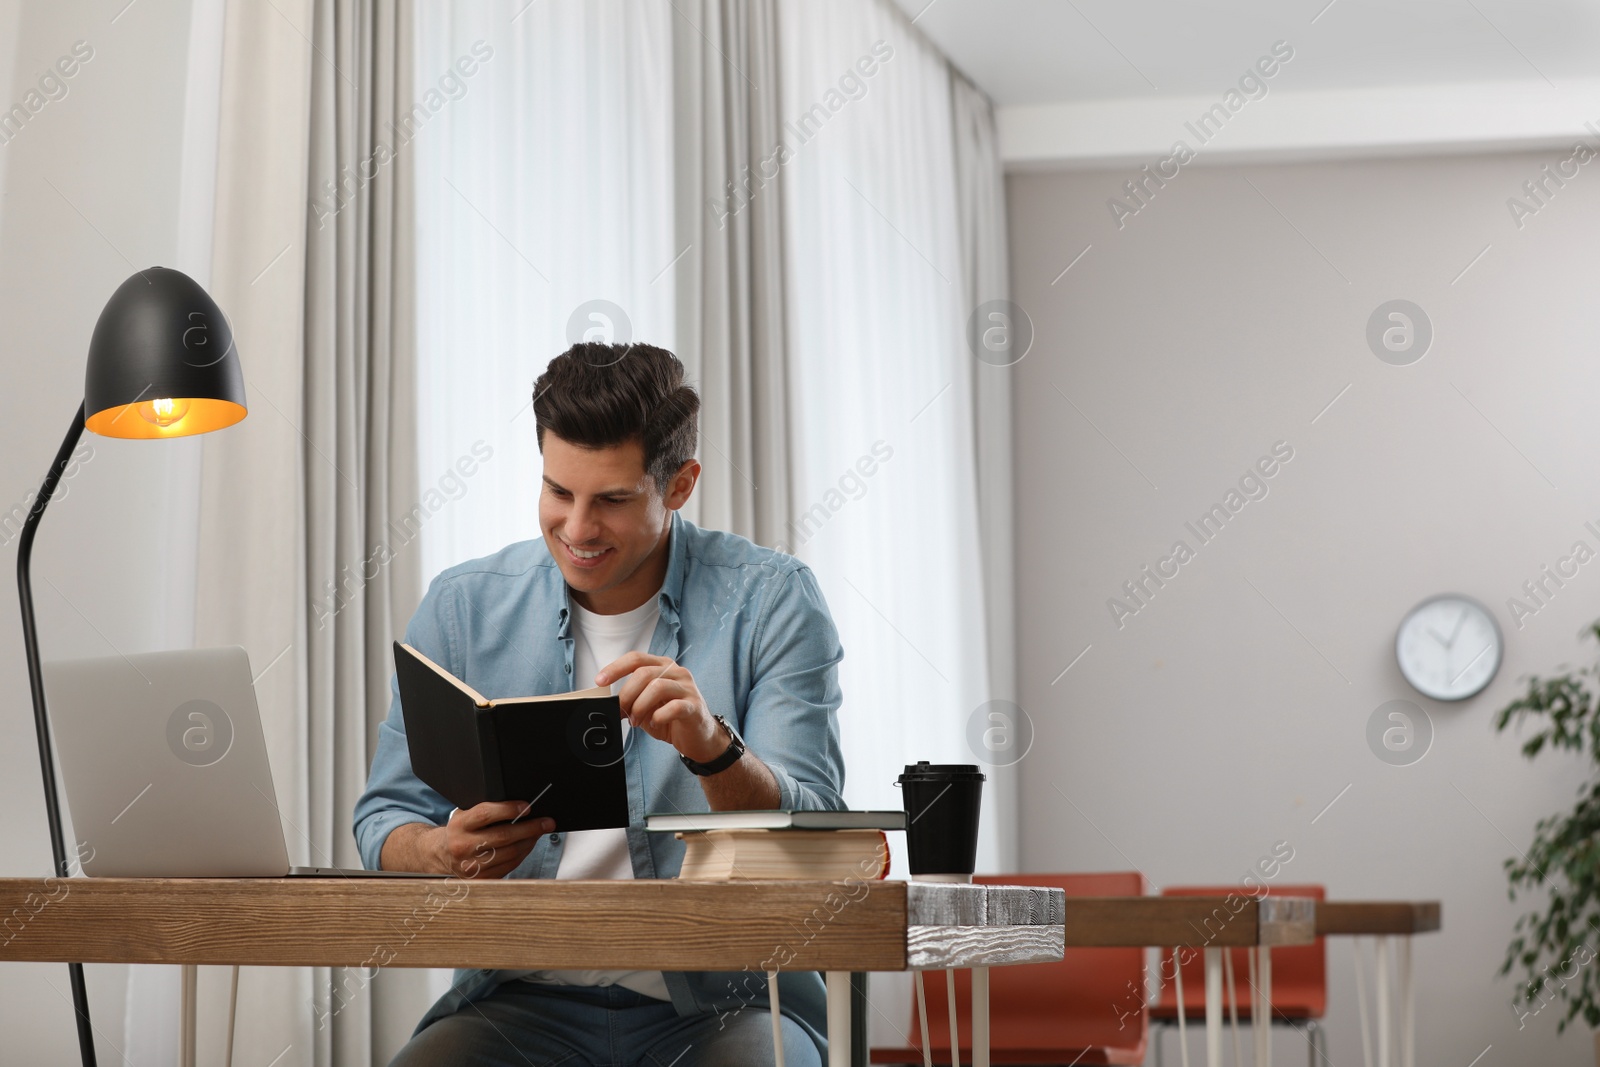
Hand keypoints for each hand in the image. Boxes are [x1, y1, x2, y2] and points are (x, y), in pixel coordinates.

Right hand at [427, 801, 552, 878]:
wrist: (440, 854)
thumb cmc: (460, 829)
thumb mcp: (465, 814)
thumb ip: (486, 810)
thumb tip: (520, 807)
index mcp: (459, 825)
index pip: (485, 814)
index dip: (508, 809)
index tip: (527, 807)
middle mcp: (463, 846)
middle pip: (503, 836)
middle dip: (530, 828)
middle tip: (547, 822)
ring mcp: (471, 866)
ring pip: (510, 853)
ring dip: (530, 842)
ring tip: (540, 832)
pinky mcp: (479, 879)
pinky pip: (509, 866)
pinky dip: (523, 854)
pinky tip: (528, 845)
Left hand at [597, 651, 724, 762]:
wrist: (698, 737)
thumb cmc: (670, 719)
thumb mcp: (646, 706)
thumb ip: (631, 700)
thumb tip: (607, 703)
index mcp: (663, 666)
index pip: (636, 658)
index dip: (616, 668)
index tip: (600, 681)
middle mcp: (677, 672)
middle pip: (643, 673)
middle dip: (626, 694)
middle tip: (621, 711)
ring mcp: (688, 688)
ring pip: (657, 687)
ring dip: (640, 706)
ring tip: (636, 721)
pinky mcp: (694, 706)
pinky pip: (673, 707)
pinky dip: (658, 717)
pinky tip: (655, 723)